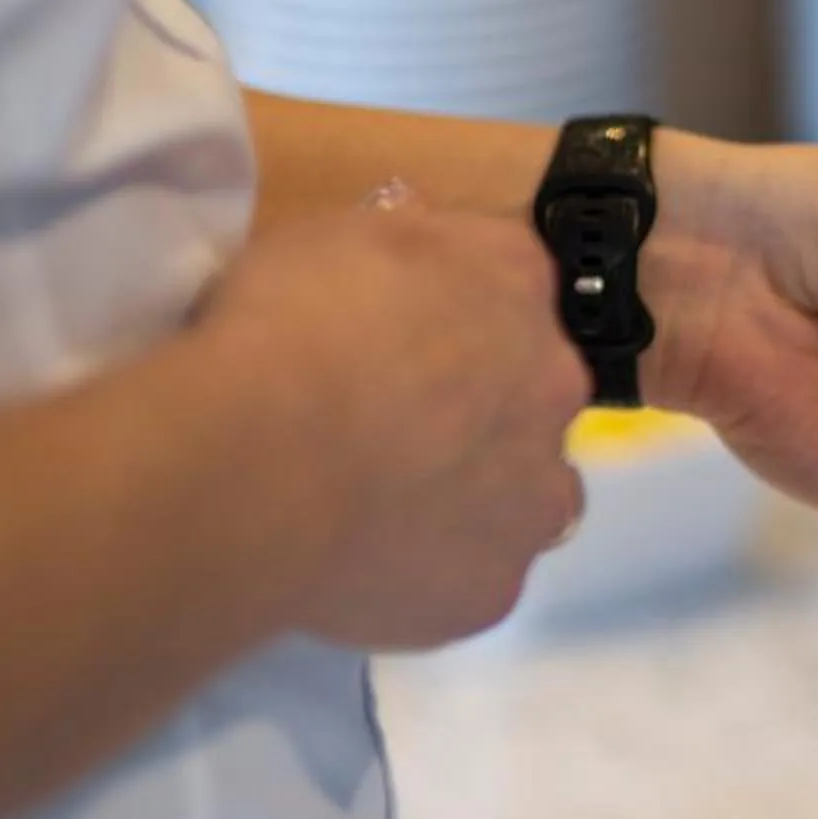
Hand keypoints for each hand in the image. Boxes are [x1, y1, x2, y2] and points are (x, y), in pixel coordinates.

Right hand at [198, 191, 588, 648]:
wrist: (262, 461)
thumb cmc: (285, 328)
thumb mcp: (335, 235)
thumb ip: (400, 239)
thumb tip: (419, 229)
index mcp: (516, 281)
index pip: (512, 289)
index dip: (454, 319)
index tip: (398, 343)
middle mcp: (556, 387)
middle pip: (533, 399)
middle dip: (478, 413)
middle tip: (388, 433)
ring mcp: (535, 498)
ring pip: (525, 498)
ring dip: (474, 500)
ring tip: (381, 509)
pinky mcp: (494, 590)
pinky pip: (471, 581)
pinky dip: (428, 576)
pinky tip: (360, 568)